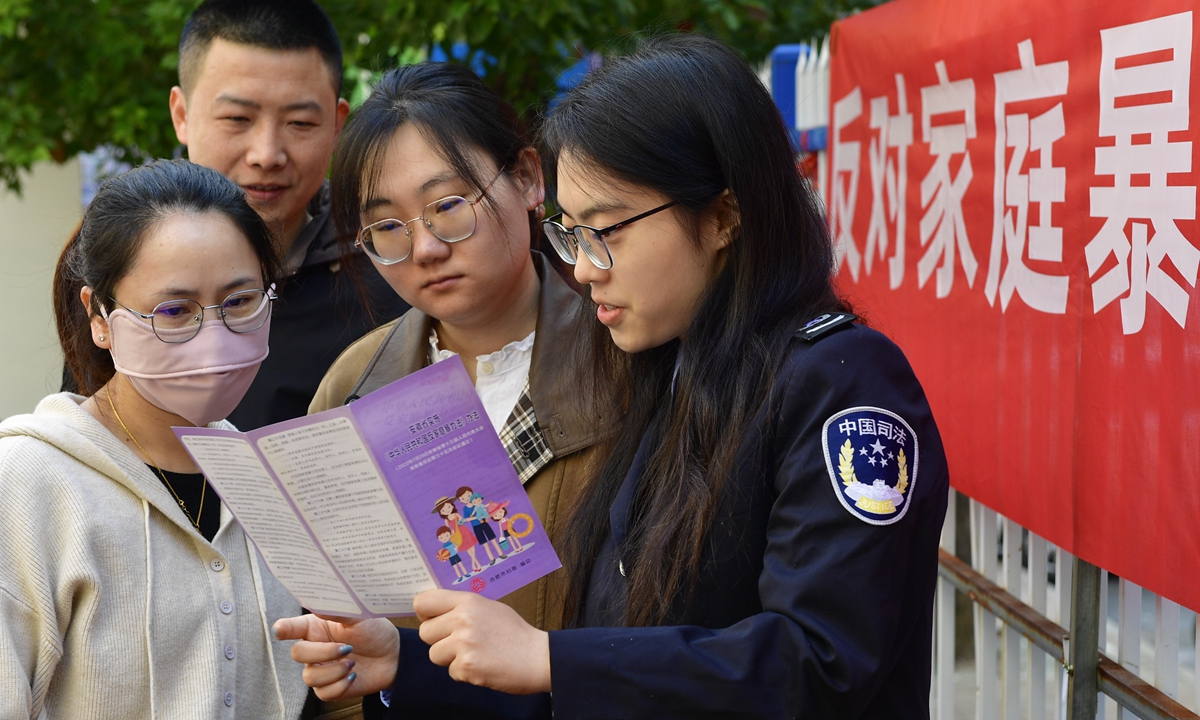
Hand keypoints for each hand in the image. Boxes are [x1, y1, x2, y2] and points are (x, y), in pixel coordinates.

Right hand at [272, 615, 399, 700]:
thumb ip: (338, 610)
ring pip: (309, 677)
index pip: (292, 627)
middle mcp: (314, 647)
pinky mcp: (329, 687)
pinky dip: (340, 685)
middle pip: (297, 654)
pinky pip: (323, 693)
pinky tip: (353, 675)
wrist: (392, 656)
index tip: (280, 630)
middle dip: (321, 653)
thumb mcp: (360, 617)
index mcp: (316, 627)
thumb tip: (318, 604)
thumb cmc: (374, 632)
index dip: (283, 629)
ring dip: (334, 671)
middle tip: (346, 648)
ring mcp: (320, 668)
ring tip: (352, 662)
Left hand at [415, 589, 550, 694]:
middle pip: (425, 632)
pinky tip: (482, 665)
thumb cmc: (515, 633)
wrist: (538, 657)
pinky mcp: (467, 666)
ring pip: (434, 654)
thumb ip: (463, 608)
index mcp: (468, 601)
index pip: (423, 602)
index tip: (434, 620)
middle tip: (459, 643)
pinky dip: (464, 672)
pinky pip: (451, 672)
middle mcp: (462, 619)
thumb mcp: (490, 608)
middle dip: (438, 640)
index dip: (426, 614)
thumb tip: (436, 611)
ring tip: (474, 654)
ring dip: (450, 659)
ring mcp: (464, 643)